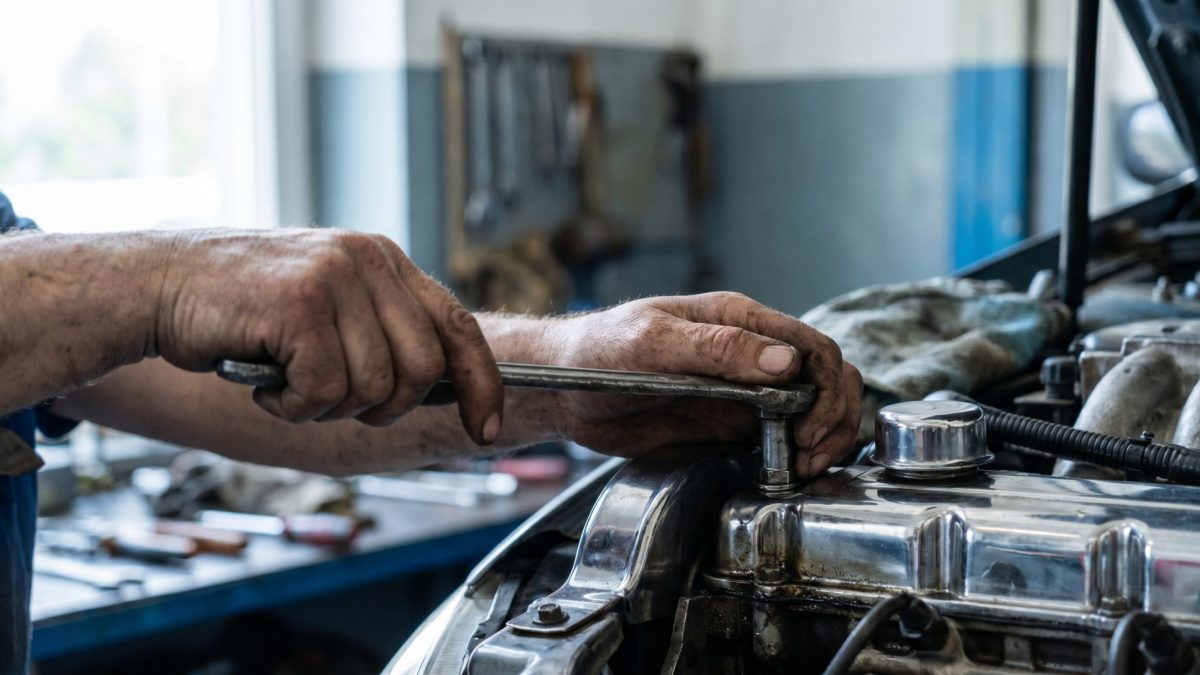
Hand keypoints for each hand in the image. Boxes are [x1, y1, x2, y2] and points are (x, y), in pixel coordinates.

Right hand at [151, 229, 502, 442]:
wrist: (157, 286)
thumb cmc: (242, 312)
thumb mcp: (329, 308)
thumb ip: (383, 333)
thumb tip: (447, 390)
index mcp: (385, 261)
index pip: (459, 327)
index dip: (481, 384)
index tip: (485, 427)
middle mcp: (369, 260)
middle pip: (423, 370)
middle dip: (383, 407)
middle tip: (329, 400)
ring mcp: (336, 277)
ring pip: (375, 386)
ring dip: (326, 406)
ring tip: (286, 381)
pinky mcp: (300, 303)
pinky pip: (327, 391)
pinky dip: (292, 405)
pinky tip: (262, 379)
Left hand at [548, 292, 861, 477]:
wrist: (565, 390)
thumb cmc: (599, 352)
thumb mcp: (652, 341)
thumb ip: (716, 348)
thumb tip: (784, 361)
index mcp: (739, 320)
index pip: (814, 346)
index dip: (828, 389)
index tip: (809, 429)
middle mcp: (751, 353)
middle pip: (829, 377)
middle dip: (836, 417)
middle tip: (811, 456)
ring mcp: (745, 391)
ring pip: (816, 407)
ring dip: (827, 436)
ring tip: (806, 467)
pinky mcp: (731, 423)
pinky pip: (783, 435)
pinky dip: (801, 453)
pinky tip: (791, 471)